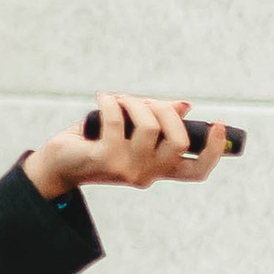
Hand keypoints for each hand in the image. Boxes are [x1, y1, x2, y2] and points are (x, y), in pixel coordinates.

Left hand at [24, 93, 233, 201]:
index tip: (217, 124)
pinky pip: (116, 120)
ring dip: (134, 102)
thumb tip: (184, 106)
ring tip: (118, 99)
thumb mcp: (129, 132)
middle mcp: (146, 174)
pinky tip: (102, 98)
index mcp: (158, 170)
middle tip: (143, 102)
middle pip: (178, 141)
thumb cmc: (95, 144)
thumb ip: (157, 121)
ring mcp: (126, 169)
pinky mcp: (104, 159)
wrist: (56, 165)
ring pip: (149, 126)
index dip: (213, 149)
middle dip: (165, 111)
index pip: (197, 170)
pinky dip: (111, 102)